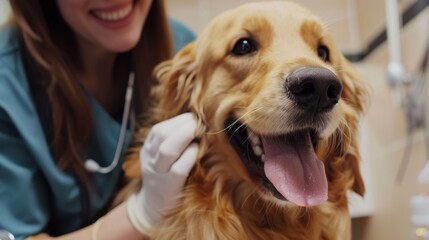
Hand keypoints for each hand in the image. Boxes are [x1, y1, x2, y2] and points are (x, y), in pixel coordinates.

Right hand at [127, 113, 198, 233]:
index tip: (195, 117)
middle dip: (182, 124)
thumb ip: (174, 142)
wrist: (153, 208)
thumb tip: (196, 123)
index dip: (178, 120)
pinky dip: (189, 157)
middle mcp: (150, 160)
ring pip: (167, 150)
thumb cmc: (165, 177)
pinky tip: (197, 150)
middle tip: (199, 122)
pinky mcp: (169, 187)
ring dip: (185, 136)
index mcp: (148, 150)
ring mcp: (158, 174)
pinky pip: (178, 169)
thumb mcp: (162, 158)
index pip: (159, 129)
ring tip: (199, 131)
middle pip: (161, 134)